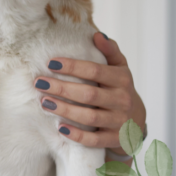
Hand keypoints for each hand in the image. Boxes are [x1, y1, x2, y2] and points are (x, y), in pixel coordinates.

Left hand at [34, 33, 145, 175]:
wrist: (136, 121)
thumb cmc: (119, 89)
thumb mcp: (119, 69)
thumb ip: (110, 52)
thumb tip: (98, 35)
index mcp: (122, 79)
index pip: (95, 71)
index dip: (72, 66)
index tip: (50, 63)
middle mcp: (122, 100)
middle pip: (88, 94)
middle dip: (62, 88)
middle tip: (39, 83)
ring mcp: (119, 121)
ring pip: (89, 117)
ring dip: (65, 110)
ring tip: (44, 102)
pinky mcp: (115, 139)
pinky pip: (94, 140)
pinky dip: (77, 135)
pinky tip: (60, 128)